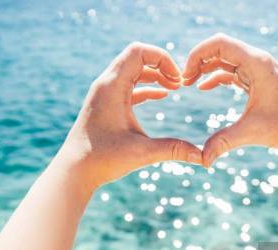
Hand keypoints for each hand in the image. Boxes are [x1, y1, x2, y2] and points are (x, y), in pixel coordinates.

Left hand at [56, 42, 201, 192]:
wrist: (75, 171)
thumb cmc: (102, 160)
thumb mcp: (141, 153)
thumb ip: (173, 150)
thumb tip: (202, 157)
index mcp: (112, 87)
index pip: (138, 52)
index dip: (162, 58)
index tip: (178, 80)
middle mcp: (106, 84)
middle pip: (137, 57)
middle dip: (161, 65)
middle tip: (180, 83)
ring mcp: (105, 93)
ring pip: (133, 70)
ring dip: (155, 75)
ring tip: (175, 87)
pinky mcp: (106, 104)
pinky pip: (129, 85)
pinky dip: (146, 86)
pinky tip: (163, 95)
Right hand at [182, 33, 277, 166]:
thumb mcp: (253, 133)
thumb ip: (225, 142)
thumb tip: (203, 160)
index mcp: (257, 63)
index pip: (220, 44)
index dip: (197, 55)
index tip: (185, 76)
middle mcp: (258, 61)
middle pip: (220, 48)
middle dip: (198, 61)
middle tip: (183, 81)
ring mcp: (259, 69)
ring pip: (225, 59)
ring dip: (206, 68)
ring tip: (188, 84)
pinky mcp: (260, 80)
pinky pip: (233, 71)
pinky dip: (217, 76)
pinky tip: (204, 88)